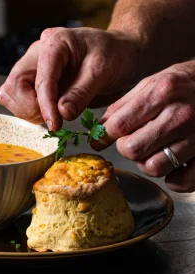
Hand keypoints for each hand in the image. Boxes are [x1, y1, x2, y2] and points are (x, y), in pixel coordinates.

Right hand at [0, 27, 142, 131]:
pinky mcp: (40, 84)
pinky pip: (22, 101)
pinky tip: (52, 114)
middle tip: (53, 119)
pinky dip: (32, 112)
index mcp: (54, 44)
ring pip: (12, 95)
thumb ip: (80, 93)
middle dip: (30, 107)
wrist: (124, 56)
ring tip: (54, 116)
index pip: (39, 78)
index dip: (45, 105)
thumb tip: (62, 113)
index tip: (55, 125)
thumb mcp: (102, 71)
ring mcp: (38, 70)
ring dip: (29, 111)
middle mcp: (39, 55)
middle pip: (14, 86)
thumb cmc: (116, 55)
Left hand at [90, 60, 194, 192]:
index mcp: (160, 94)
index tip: (99, 140)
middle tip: (131, 140)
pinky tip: (171, 164)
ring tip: (152, 149)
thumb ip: (122, 106)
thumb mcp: (150, 84)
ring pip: (153, 168)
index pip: (119, 125)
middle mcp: (179, 116)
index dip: (104, 136)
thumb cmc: (181, 85)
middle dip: (125, 148)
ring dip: (145, 162)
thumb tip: (100, 128)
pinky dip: (172, 178)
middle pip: (133, 150)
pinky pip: (181, 182)